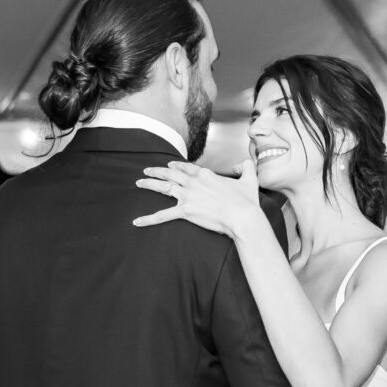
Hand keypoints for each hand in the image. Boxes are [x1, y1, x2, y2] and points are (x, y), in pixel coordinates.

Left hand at [133, 159, 260, 238]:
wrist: (242, 217)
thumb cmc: (246, 202)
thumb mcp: (250, 179)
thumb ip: (246, 167)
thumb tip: (242, 164)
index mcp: (207, 175)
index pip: (187, 168)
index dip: (176, 166)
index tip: (169, 165)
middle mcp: (194, 183)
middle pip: (171, 174)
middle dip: (157, 171)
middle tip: (146, 170)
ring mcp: (188, 196)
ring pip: (164, 187)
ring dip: (150, 184)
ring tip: (139, 183)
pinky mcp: (185, 211)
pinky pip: (162, 215)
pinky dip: (149, 219)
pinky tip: (137, 222)